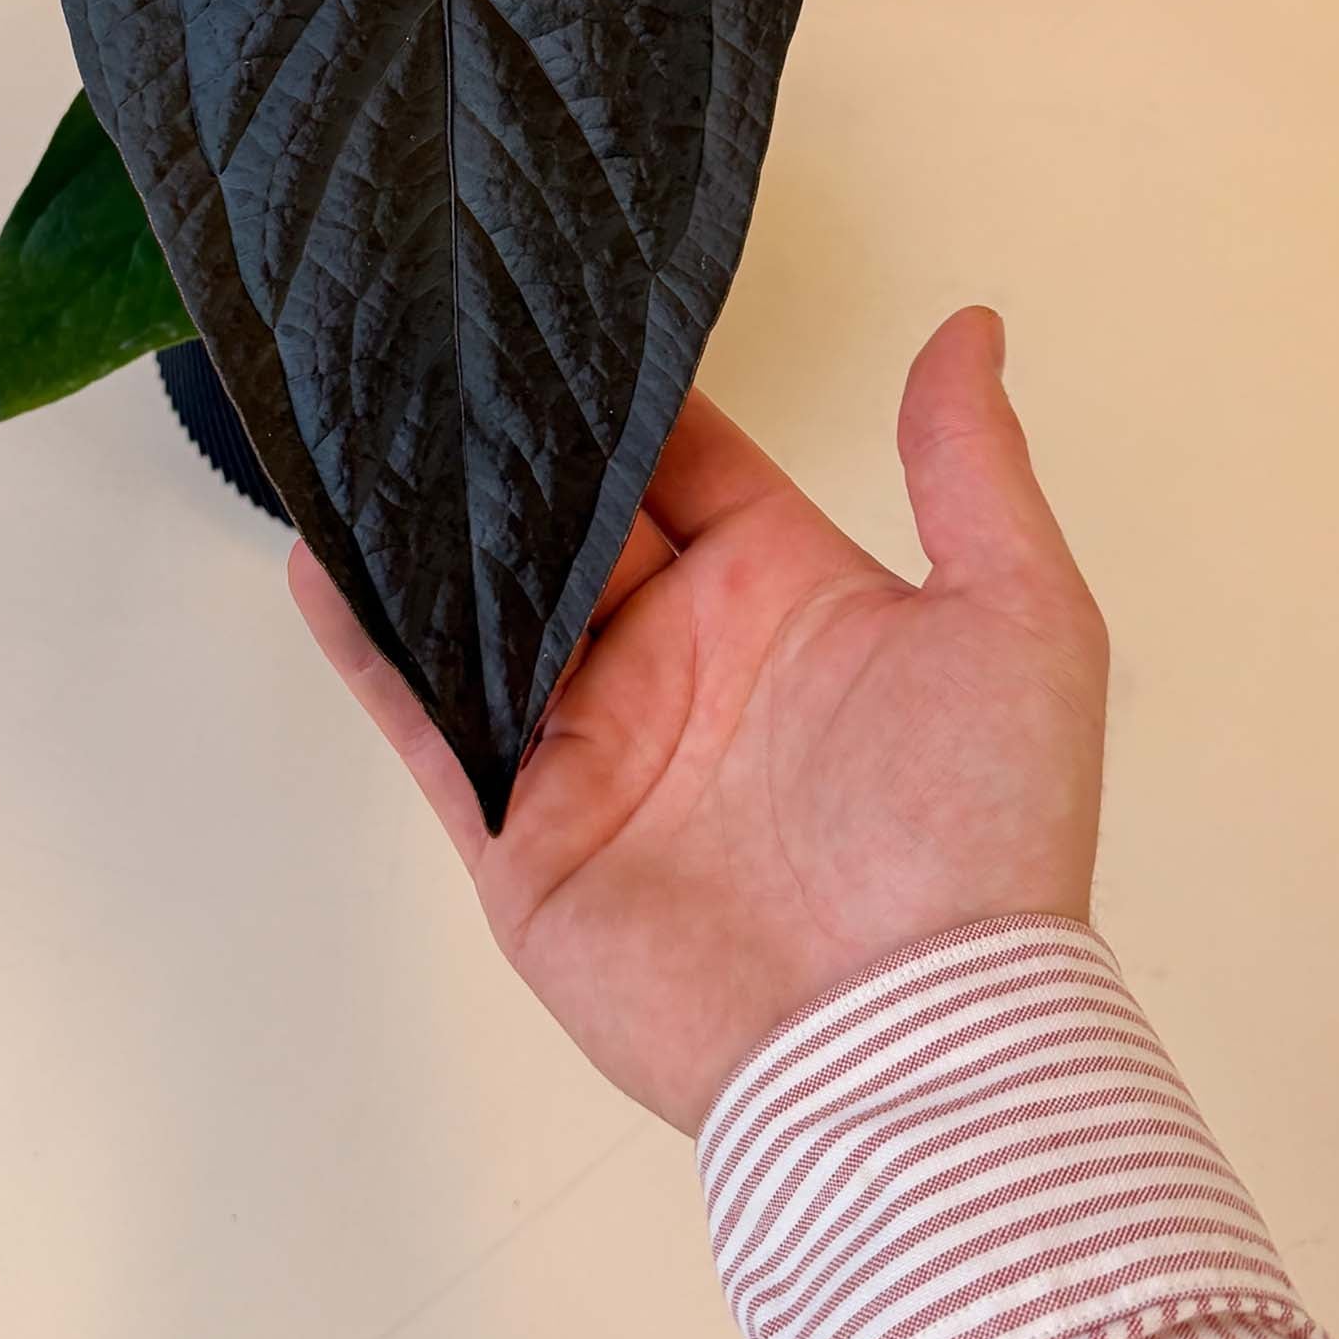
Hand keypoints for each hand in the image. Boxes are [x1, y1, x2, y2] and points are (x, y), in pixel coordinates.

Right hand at [288, 307, 1108, 1133]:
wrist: (903, 1039)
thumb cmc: (979, 836)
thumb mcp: (1018, 618)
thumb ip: (972, 469)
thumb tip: (970, 328)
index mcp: (781, 594)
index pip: (685, 464)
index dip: (630, 390)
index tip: (562, 299)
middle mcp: (678, 657)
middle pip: (570, 521)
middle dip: (511, 442)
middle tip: (436, 335)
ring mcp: (593, 741)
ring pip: (485, 603)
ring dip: (427, 528)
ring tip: (356, 422)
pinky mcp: (523, 828)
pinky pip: (431, 718)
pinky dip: (371, 642)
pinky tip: (319, 559)